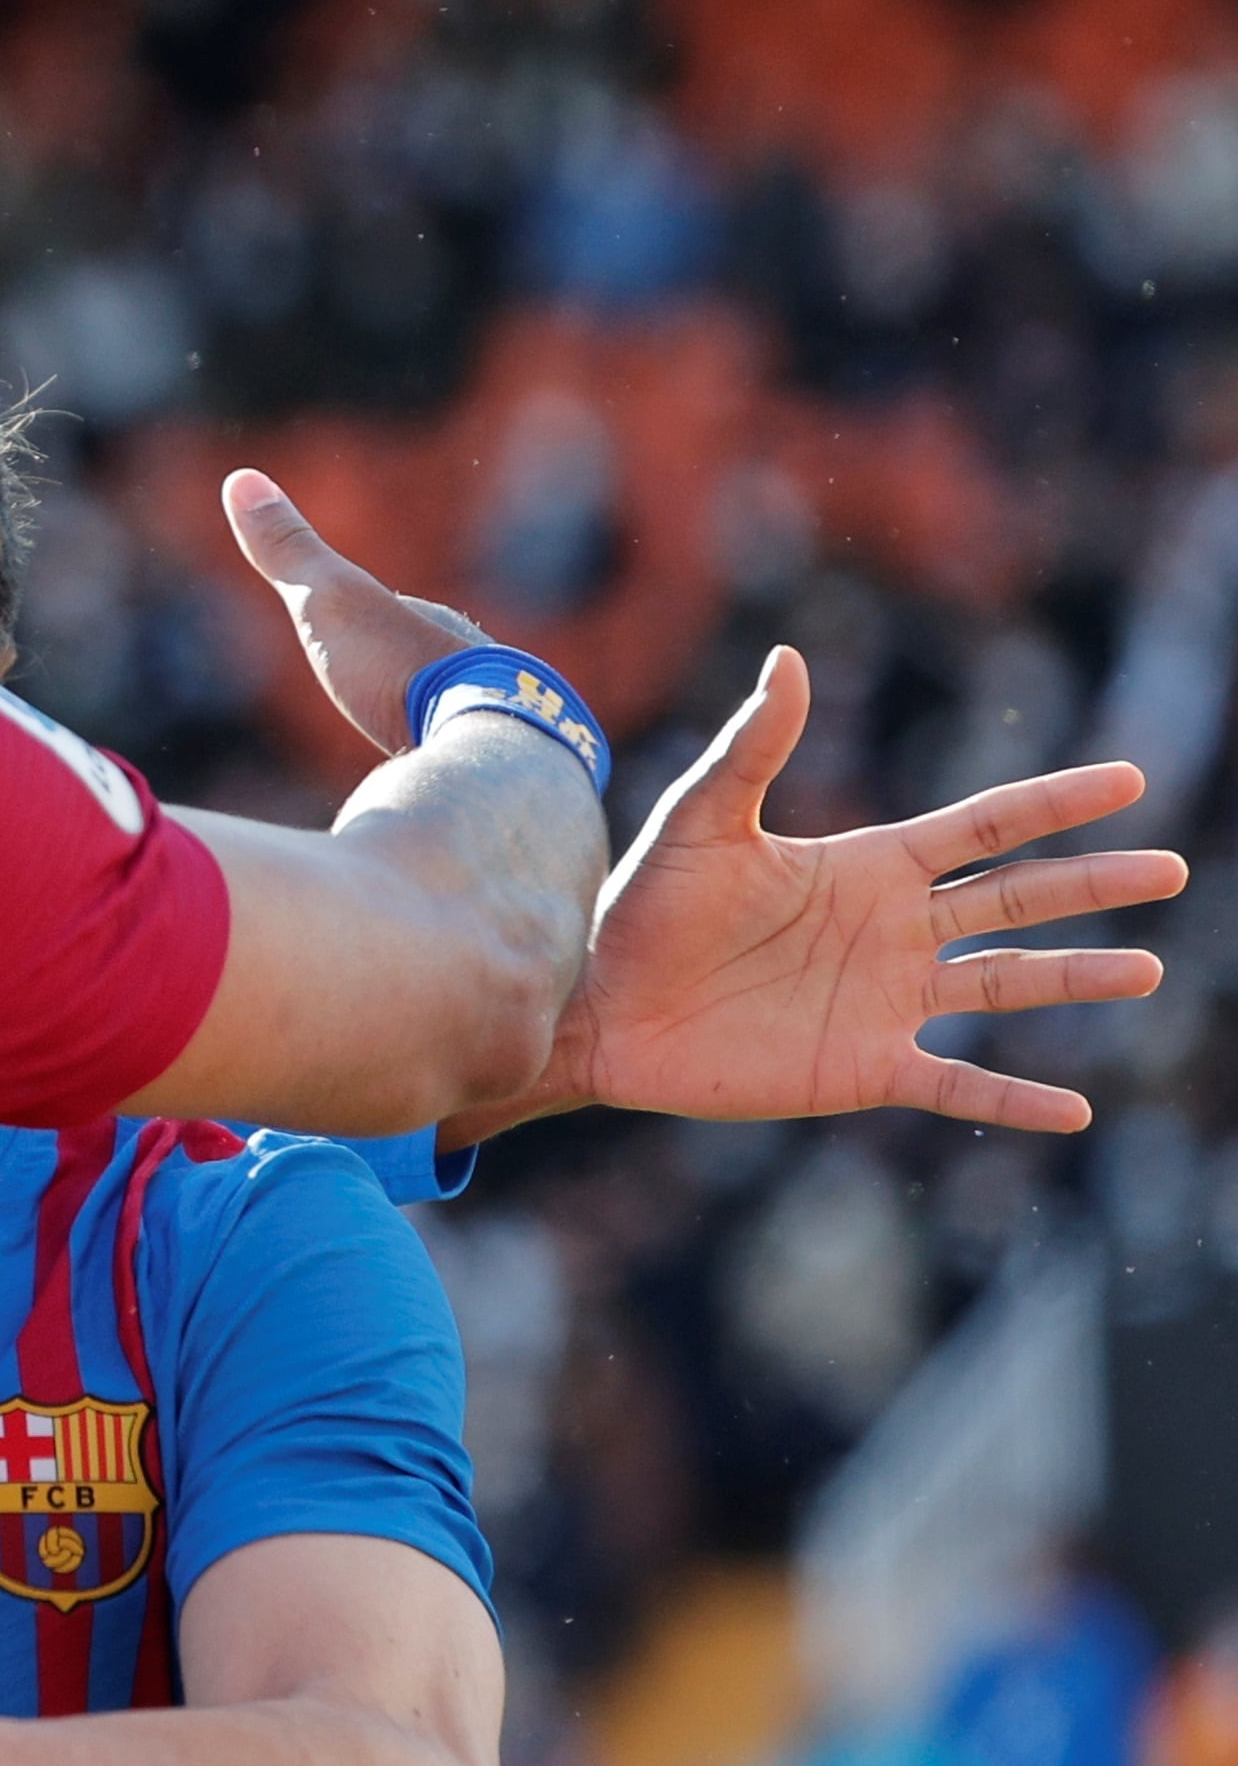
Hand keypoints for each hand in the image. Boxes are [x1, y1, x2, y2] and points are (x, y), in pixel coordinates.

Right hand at [221, 467, 492, 756]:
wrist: (482, 747)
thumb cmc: (399, 673)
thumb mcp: (329, 602)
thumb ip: (290, 552)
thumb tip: (241, 477)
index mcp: (434, 630)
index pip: (395, 619)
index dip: (366, 626)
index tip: (348, 638)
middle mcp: (472, 670)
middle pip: (426, 671)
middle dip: (403, 680)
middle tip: (378, 701)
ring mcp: (490, 726)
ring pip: (450, 721)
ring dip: (429, 730)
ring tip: (405, 756)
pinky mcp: (496, 781)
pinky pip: (466, 772)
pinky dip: (445, 775)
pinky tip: (429, 793)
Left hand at [450, 647, 1186, 1142]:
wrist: (593, 1009)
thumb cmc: (635, 912)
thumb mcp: (698, 823)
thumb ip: (753, 749)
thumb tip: (787, 657)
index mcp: (866, 869)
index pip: (983, 827)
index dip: (1053, 804)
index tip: (1128, 780)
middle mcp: (891, 932)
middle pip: (1016, 900)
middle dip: (1092, 885)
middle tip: (1172, 871)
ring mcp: (884, 1002)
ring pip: (1005, 986)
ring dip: (1075, 980)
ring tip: (1147, 972)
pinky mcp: (862, 1067)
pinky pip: (956, 1084)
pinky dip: (1012, 1098)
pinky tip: (1073, 1108)